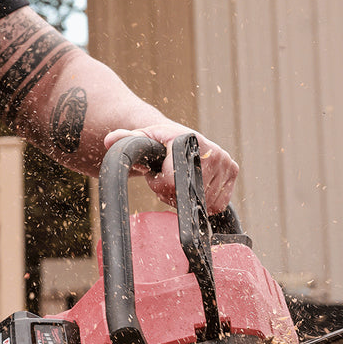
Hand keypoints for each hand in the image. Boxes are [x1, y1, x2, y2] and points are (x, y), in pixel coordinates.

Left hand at [104, 121, 237, 213]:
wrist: (177, 139)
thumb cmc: (156, 143)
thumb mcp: (139, 139)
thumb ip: (124, 140)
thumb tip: (109, 141)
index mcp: (188, 140)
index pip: (173, 181)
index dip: (160, 184)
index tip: (155, 174)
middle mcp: (212, 148)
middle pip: (188, 195)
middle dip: (172, 193)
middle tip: (167, 180)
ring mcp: (225, 160)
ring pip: (204, 202)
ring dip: (187, 200)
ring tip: (180, 181)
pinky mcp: (233, 171)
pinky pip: (218, 205)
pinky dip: (204, 203)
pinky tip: (193, 187)